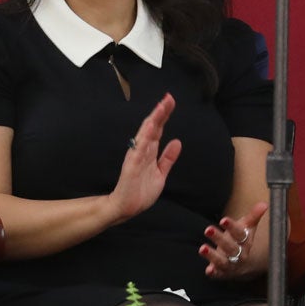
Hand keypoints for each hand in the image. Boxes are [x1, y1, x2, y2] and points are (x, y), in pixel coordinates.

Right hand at [102, 94, 180, 225]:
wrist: (126, 208)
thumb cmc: (140, 191)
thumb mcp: (160, 173)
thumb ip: (167, 158)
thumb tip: (177, 141)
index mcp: (149, 152)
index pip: (158, 130)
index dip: (164, 116)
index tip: (170, 101)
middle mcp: (142, 151)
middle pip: (152, 127)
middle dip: (160, 113)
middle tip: (168, 98)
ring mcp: (136, 157)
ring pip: (145, 134)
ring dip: (153, 120)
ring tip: (161, 107)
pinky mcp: (132, 165)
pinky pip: (139, 149)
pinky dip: (144, 137)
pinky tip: (150, 127)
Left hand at [201, 203, 268, 276]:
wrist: (245, 264)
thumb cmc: (242, 241)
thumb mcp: (247, 228)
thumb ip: (253, 216)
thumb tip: (264, 204)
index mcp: (245, 241)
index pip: (239, 233)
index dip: (231, 226)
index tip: (223, 220)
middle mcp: (238, 253)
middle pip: (230, 247)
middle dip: (219, 238)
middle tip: (208, 229)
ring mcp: (230, 264)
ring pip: (223, 261)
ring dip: (212, 255)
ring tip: (202, 248)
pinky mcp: (222, 273)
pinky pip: (218, 274)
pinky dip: (213, 272)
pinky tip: (208, 270)